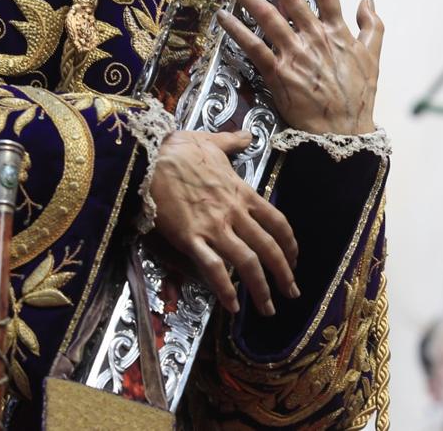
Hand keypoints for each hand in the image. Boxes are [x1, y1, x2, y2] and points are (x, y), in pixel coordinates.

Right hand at [150, 129, 298, 314]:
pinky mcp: (190, 239)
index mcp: (241, 192)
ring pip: (246, 262)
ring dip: (261, 289)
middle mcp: (233, 213)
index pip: (276, 221)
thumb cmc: (177, 150)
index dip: (289, 244)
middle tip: (292, 293)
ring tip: (267, 309)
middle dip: (283, 273)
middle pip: (268, 247)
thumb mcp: (211, 141)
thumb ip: (233, 141)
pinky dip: (225, 289)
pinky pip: (213, 268)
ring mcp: (213, 227)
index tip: (294, 259)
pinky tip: (232, 306)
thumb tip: (248, 134)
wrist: (148, 158)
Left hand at [218, 0, 383, 135]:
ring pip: (267, 16)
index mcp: (337, 32)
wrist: (343, 133)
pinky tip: (223, 17)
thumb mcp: (373, 58)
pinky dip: (236, 30)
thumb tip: (368, 0)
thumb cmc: (358, 98)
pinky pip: (253, 47)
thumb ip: (372, 26)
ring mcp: (295, 55)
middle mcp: (315, 38)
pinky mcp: (278, 74)